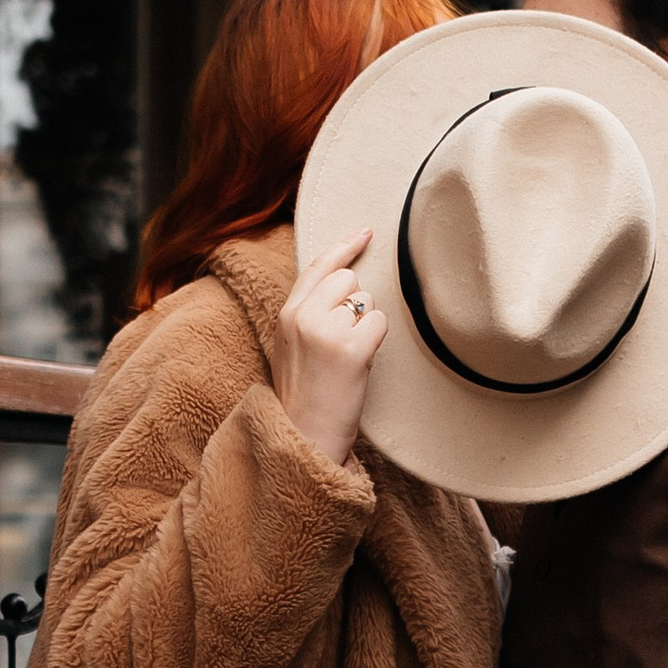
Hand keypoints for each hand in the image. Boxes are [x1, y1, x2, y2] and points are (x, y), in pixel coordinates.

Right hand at [272, 229, 386, 467]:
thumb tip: (346, 281)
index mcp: (287, 314)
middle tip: (345, 340)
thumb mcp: (293, 345)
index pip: (318, 266)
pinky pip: (380, 323)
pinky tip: (360, 363)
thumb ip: (310, 311)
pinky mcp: (351, 350)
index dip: (344, 246)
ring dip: (367, 326)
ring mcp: (326, 331)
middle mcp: (303, 316)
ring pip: (367, 302)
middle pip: (349, 280)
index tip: (365, 231)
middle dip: (357, 304)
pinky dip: (377, 342)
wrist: (303, 436)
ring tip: (348, 357)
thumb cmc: (306, 393)